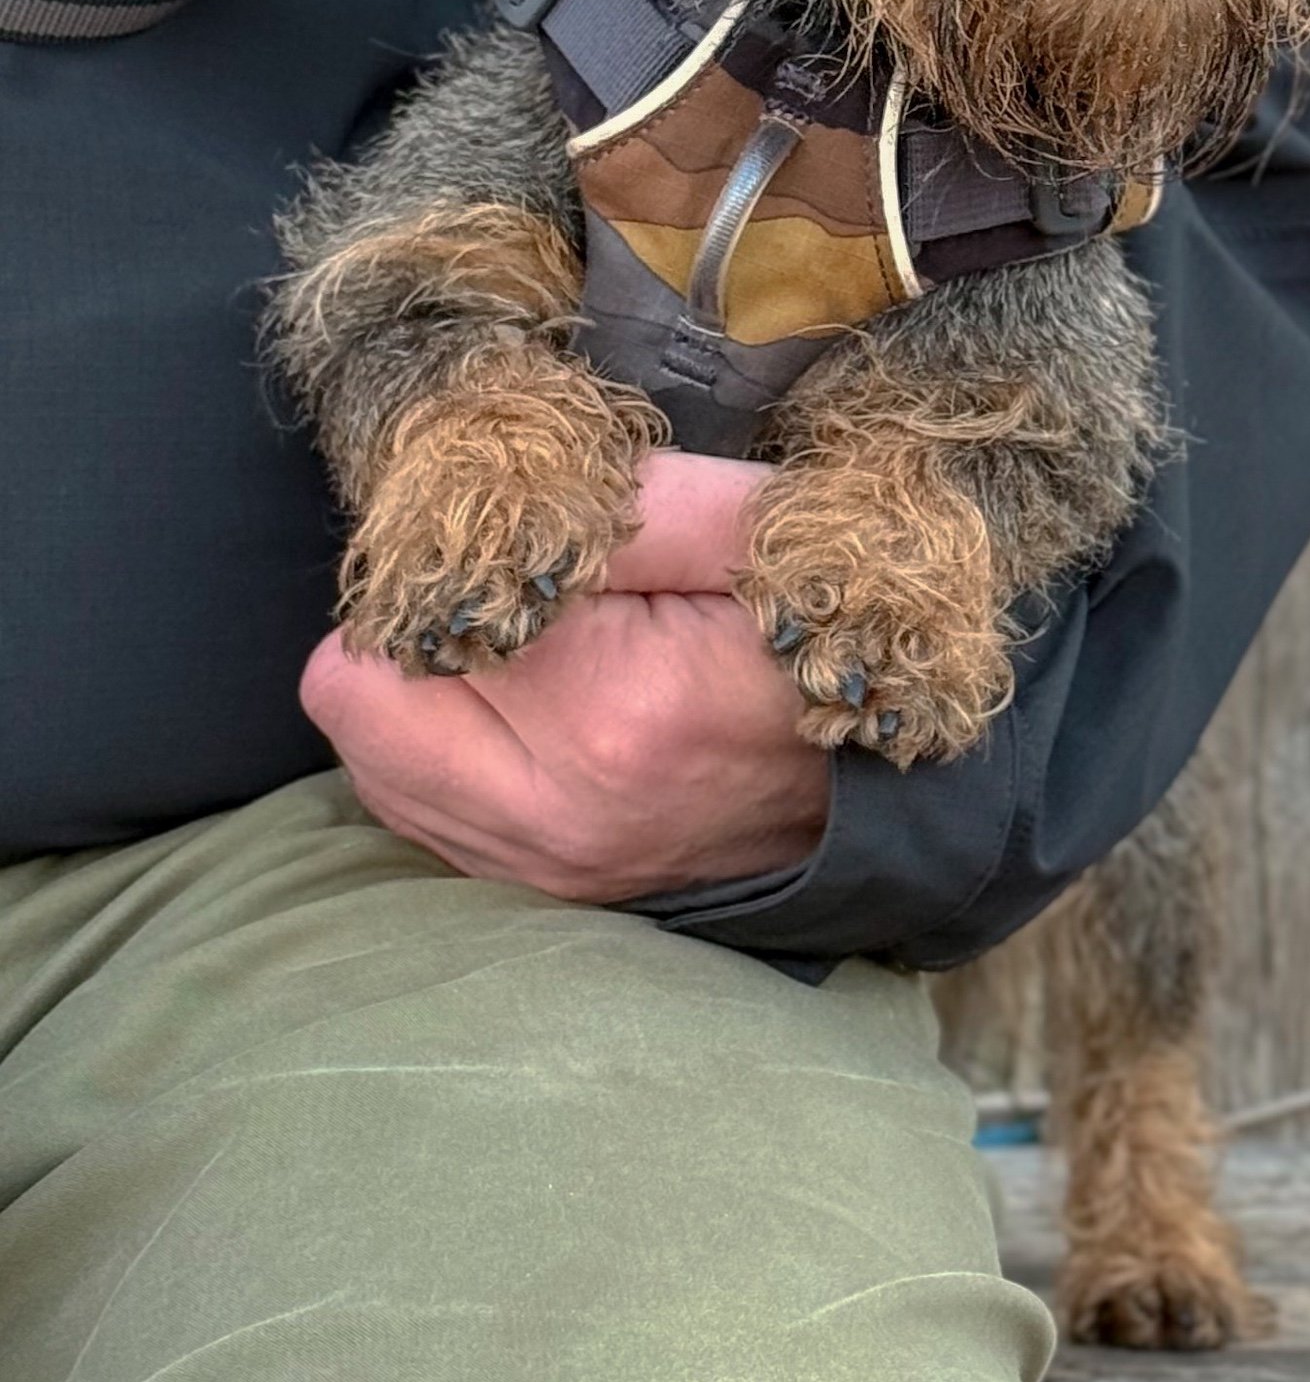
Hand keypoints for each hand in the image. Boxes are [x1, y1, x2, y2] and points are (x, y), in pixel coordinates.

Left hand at [300, 451, 828, 902]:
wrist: (882, 783)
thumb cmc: (815, 627)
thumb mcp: (744, 521)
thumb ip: (616, 495)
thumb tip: (487, 491)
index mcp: (601, 707)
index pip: (400, 623)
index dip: (444, 563)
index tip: (508, 550)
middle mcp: (549, 811)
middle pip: (355, 703)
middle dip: (413, 635)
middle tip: (503, 602)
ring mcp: (543, 867)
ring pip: (373, 764)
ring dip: (422, 700)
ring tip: (519, 659)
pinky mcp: (543, 890)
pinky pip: (419, 812)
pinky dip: (446, 756)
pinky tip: (524, 717)